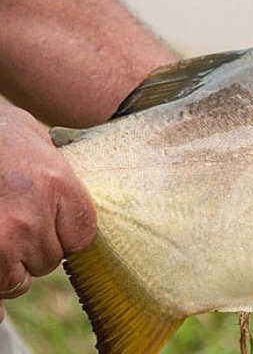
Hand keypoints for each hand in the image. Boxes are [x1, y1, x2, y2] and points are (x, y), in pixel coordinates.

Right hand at [0, 105, 95, 321]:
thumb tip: (72, 183)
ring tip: (2, 234)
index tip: (50, 224)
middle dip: (34, 247)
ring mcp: (4, 237)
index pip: (83, 234)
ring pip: (20, 278)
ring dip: (10, 264)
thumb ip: (59, 167)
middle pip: (50, 259)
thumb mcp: (35, 138)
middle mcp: (33, 215)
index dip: (66, 234)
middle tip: (14, 222)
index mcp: (56, 183)